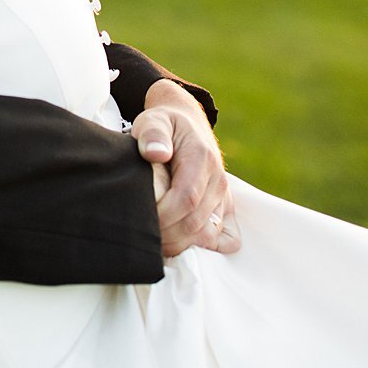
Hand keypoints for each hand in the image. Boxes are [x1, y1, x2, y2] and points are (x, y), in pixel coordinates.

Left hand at [133, 80, 238, 256]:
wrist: (188, 123)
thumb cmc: (165, 125)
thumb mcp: (154, 120)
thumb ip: (153, 134)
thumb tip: (155, 153)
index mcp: (202, 158)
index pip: (186, 198)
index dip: (163, 215)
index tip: (141, 218)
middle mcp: (218, 179)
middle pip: (195, 222)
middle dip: (167, 235)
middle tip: (142, 235)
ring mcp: (224, 195)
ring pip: (207, 234)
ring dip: (180, 244)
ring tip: (154, 242)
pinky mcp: (226, 206)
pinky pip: (225, 238)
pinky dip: (204, 248)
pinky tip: (180, 245)